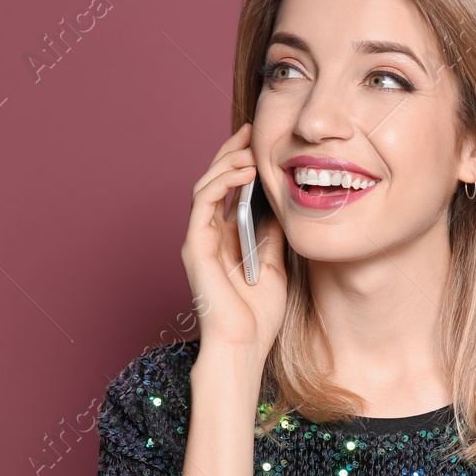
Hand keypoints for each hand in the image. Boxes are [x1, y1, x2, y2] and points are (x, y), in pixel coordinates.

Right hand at [181, 122, 288, 357]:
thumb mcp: (275, 266)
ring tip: (249, 149)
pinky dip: (221, 183)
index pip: (229, 190)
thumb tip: (280, 206)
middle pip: (214, 182)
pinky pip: (203, 204)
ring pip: (205, 187)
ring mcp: (200, 240)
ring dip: (226, 163)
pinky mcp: (195, 246)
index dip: (240, 163)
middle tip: (249, 129)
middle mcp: (209, 235)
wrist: (244, 345)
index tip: (259, 141)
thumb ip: (272, 236)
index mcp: (226, 238)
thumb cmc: (257, 316)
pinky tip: (243, 172)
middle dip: (230, 152)